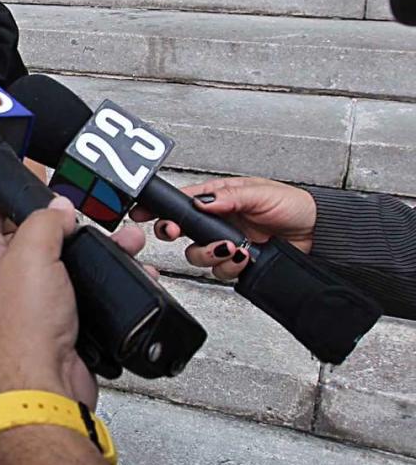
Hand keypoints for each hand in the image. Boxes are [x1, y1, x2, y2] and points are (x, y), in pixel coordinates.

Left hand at [0, 198, 102, 407]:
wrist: (45, 384)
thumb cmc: (22, 328)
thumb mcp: (30, 253)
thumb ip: (44, 222)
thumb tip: (58, 208)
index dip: (0, 199)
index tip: (15, 185)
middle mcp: (10, 281)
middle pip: (35, 240)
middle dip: (64, 225)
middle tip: (82, 214)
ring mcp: (37, 305)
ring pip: (67, 267)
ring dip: (94, 252)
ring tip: (121, 241)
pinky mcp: (64, 325)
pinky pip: (88, 295)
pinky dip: (109, 284)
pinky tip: (124, 275)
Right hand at [130, 176, 317, 280]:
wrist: (320, 235)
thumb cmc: (294, 206)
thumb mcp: (260, 192)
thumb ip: (228, 197)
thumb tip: (201, 201)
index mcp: (219, 199)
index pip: (182, 202)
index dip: (160, 209)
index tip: (144, 213)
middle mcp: (218, 222)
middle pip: (181, 232)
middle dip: (175, 234)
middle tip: (176, 233)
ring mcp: (226, 245)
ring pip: (198, 255)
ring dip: (210, 253)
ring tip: (231, 246)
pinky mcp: (238, 265)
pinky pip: (220, 272)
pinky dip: (230, 267)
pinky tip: (243, 257)